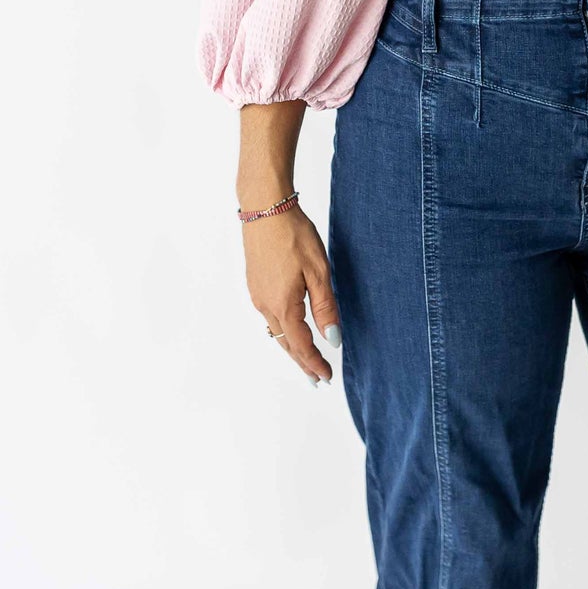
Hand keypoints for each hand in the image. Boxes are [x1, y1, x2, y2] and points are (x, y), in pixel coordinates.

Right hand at [242, 204, 340, 385]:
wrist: (265, 208)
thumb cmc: (293, 235)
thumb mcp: (318, 271)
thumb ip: (325, 308)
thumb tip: (332, 340)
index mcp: (283, 305)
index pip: (301, 345)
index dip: (314, 364)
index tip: (326, 378)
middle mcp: (266, 305)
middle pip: (285, 343)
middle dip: (302, 362)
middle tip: (317, 380)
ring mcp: (257, 295)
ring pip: (276, 331)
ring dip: (291, 347)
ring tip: (305, 360)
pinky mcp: (255, 284)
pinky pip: (269, 317)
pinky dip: (282, 330)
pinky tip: (290, 329)